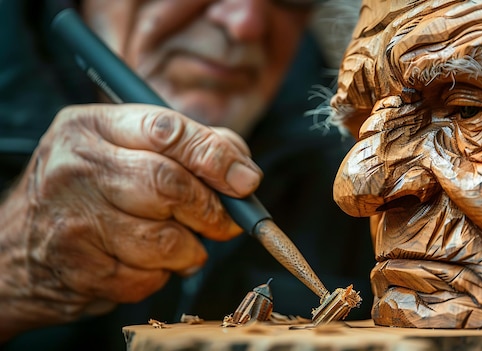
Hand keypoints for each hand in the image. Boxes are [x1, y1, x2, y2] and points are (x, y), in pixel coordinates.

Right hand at [0, 104, 261, 339]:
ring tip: (180, 244)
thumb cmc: (89, 191)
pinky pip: (149, 277)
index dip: (215, 156)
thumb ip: (188, 147)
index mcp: (91, 126)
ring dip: (190, 249)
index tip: (246, 180)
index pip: (165, 130)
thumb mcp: (123, 148)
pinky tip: (145, 263)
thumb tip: (244, 172)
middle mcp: (76, 166)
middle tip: (227, 223)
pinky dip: (163, 275)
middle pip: (169, 186)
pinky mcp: (79, 268)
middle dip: (211, 210)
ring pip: (166, 240)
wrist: (14, 250)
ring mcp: (73, 219)